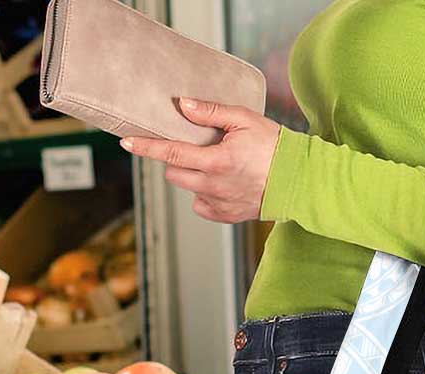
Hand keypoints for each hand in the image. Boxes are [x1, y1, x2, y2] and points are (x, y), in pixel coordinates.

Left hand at [120, 97, 280, 222]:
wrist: (298, 181)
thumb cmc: (274, 146)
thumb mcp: (244, 119)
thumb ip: (210, 112)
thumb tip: (182, 105)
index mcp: (216, 161)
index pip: (171, 153)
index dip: (146, 147)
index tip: (127, 143)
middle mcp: (213, 186)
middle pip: (174, 173)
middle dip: (176, 159)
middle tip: (194, 147)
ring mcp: (218, 204)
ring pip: (188, 188)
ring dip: (192, 175)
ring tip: (215, 164)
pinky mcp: (225, 216)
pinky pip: (201, 204)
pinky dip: (205, 193)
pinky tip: (222, 183)